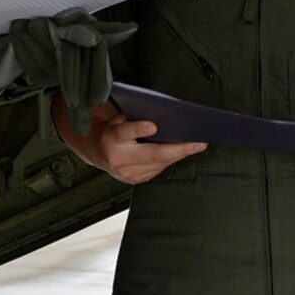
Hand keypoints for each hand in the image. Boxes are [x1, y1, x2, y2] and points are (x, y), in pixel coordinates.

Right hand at [80, 101, 205, 184]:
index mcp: (112, 137)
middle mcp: (118, 158)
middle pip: (152, 154)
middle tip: (198, 143)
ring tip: (196, 145)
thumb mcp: (117, 119)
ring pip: (160, 164)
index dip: (139, 129)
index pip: (126, 132)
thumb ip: (135, 118)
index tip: (154, 126)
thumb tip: (165, 115)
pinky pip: (158, 170)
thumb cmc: (112, 130)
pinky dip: (171, 160)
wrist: (97, 151)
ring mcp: (127, 173)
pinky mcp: (135, 180)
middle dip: (178, 149)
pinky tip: (181, 152)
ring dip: (180, 154)